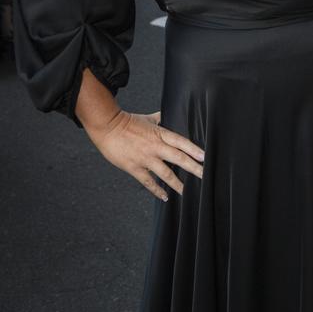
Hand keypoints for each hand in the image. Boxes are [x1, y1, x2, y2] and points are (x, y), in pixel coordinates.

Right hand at [85, 108, 204, 200]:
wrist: (107, 126)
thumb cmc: (127, 121)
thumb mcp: (148, 118)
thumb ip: (160, 119)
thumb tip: (170, 115)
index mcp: (160, 133)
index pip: (181, 142)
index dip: (194, 150)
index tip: (205, 157)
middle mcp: (155, 146)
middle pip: (178, 158)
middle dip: (193, 168)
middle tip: (205, 175)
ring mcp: (145, 158)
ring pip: (165, 173)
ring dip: (177, 183)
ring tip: (188, 191)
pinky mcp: (134, 168)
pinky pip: (148, 182)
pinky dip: (157, 190)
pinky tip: (165, 197)